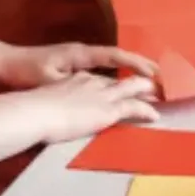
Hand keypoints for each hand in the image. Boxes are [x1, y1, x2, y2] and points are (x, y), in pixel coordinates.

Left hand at [1, 42, 158, 88]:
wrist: (7, 64)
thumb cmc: (27, 70)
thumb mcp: (48, 79)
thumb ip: (71, 84)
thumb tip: (92, 89)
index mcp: (81, 54)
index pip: (115, 56)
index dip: (136, 64)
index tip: (154, 73)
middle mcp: (85, 55)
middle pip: (120, 59)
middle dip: (142, 67)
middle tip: (164, 78)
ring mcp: (81, 62)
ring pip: (114, 67)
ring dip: (133, 74)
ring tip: (153, 85)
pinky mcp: (75, 70)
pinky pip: (105, 73)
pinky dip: (119, 79)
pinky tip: (127, 91)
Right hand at [31, 72, 159, 143]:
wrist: (35, 112)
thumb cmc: (33, 110)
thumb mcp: (46, 102)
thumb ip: (56, 105)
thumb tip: (54, 116)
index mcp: (76, 79)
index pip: (101, 80)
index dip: (114, 84)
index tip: (122, 86)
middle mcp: (92, 82)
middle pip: (119, 80)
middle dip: (137, 82)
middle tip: (152, 86)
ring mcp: (102, 94)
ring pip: (133, 88)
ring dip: (148, 92)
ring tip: (162, 96)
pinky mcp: (109, 108)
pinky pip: (134, 107)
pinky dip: (146, 110)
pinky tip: (155, 115)